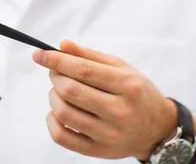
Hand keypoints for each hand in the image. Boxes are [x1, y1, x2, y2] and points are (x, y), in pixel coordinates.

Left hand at [32, 40, 179, 160]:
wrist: (156, 128)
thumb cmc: (136, 92)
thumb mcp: (121, 68)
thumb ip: (90, 56)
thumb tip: (62, 45)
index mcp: (127, 86)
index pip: (83, 70)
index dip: (57, 60)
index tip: (39, 54)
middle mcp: (119, 111)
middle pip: (70, 90)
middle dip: (55, 77)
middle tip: (56, 72)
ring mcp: (108, 134)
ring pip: (63, 112)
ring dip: (53, 96)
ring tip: (60, 91)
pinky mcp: (98, 151)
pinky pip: (61, 136)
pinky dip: (51, 121)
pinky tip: (57, 112)